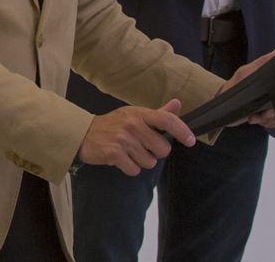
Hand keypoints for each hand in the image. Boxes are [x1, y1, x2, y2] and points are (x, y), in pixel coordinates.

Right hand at [80, 100, 194, 175]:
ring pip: (150, 162)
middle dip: (154, 152)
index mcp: (139, 113)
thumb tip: (178, 104)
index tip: (191, 141)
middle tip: (140, 146)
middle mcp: (132, 124)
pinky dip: (129, 168)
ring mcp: (123, 139)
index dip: (182, 131)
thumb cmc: (113, 124)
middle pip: (162, 149)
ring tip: (128, 152)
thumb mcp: (134, 115)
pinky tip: (120, 159)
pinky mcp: (114, 154)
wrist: (83, 133)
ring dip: (141, 161)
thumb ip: (158, 113)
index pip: (166, 120)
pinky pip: (135, 170)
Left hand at [218, 45, 274, 128]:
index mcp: (271, 82)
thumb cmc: (235, 84)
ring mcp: (268, 106)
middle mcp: (272, 94)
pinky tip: (252, 119)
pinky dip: (262, 122)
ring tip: (254, 116)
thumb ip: (263, 61)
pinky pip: (271, 122)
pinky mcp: (264, 116)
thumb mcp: (247, 72)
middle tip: (265, 113)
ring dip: (267, 118)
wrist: (221, 103)